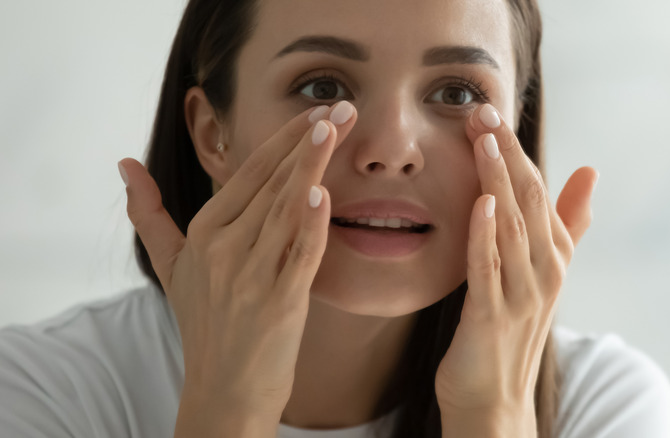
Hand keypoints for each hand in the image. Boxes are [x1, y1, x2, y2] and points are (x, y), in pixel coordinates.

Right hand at [120, 102, 355, 414]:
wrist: (225, 390)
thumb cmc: (205, 323)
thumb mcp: (170, 265)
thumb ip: (149, 213)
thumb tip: (124, 165)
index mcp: (205, 231)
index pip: (250, 173)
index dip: (285, 139)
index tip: (317, 111)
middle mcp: (225, 248)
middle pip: (272, 183)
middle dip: (309, 141)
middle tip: (343, 107)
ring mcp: (250, 275)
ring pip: (285, 209)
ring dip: (311, 167)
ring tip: (335, 128)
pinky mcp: (279, 303)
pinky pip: (298, 256)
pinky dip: (309, 225)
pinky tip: (320, 194)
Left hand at [434, 103, 598, 414]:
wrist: (492, 398)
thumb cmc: (508, 330)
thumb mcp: (540, 272)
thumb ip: (565, 224)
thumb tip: (590, 171)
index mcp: (553, 256)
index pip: (537, 191)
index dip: (516, 150)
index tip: (491, 112)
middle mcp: (544, 271)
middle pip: (527, 201)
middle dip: (507, 153)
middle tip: (482, 111)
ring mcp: (521, 295)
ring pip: (512, 228)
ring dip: (498, 182)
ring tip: (483, 140)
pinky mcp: (492, 318)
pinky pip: (489, 269)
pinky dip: (486, 234)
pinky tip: (480, 203)